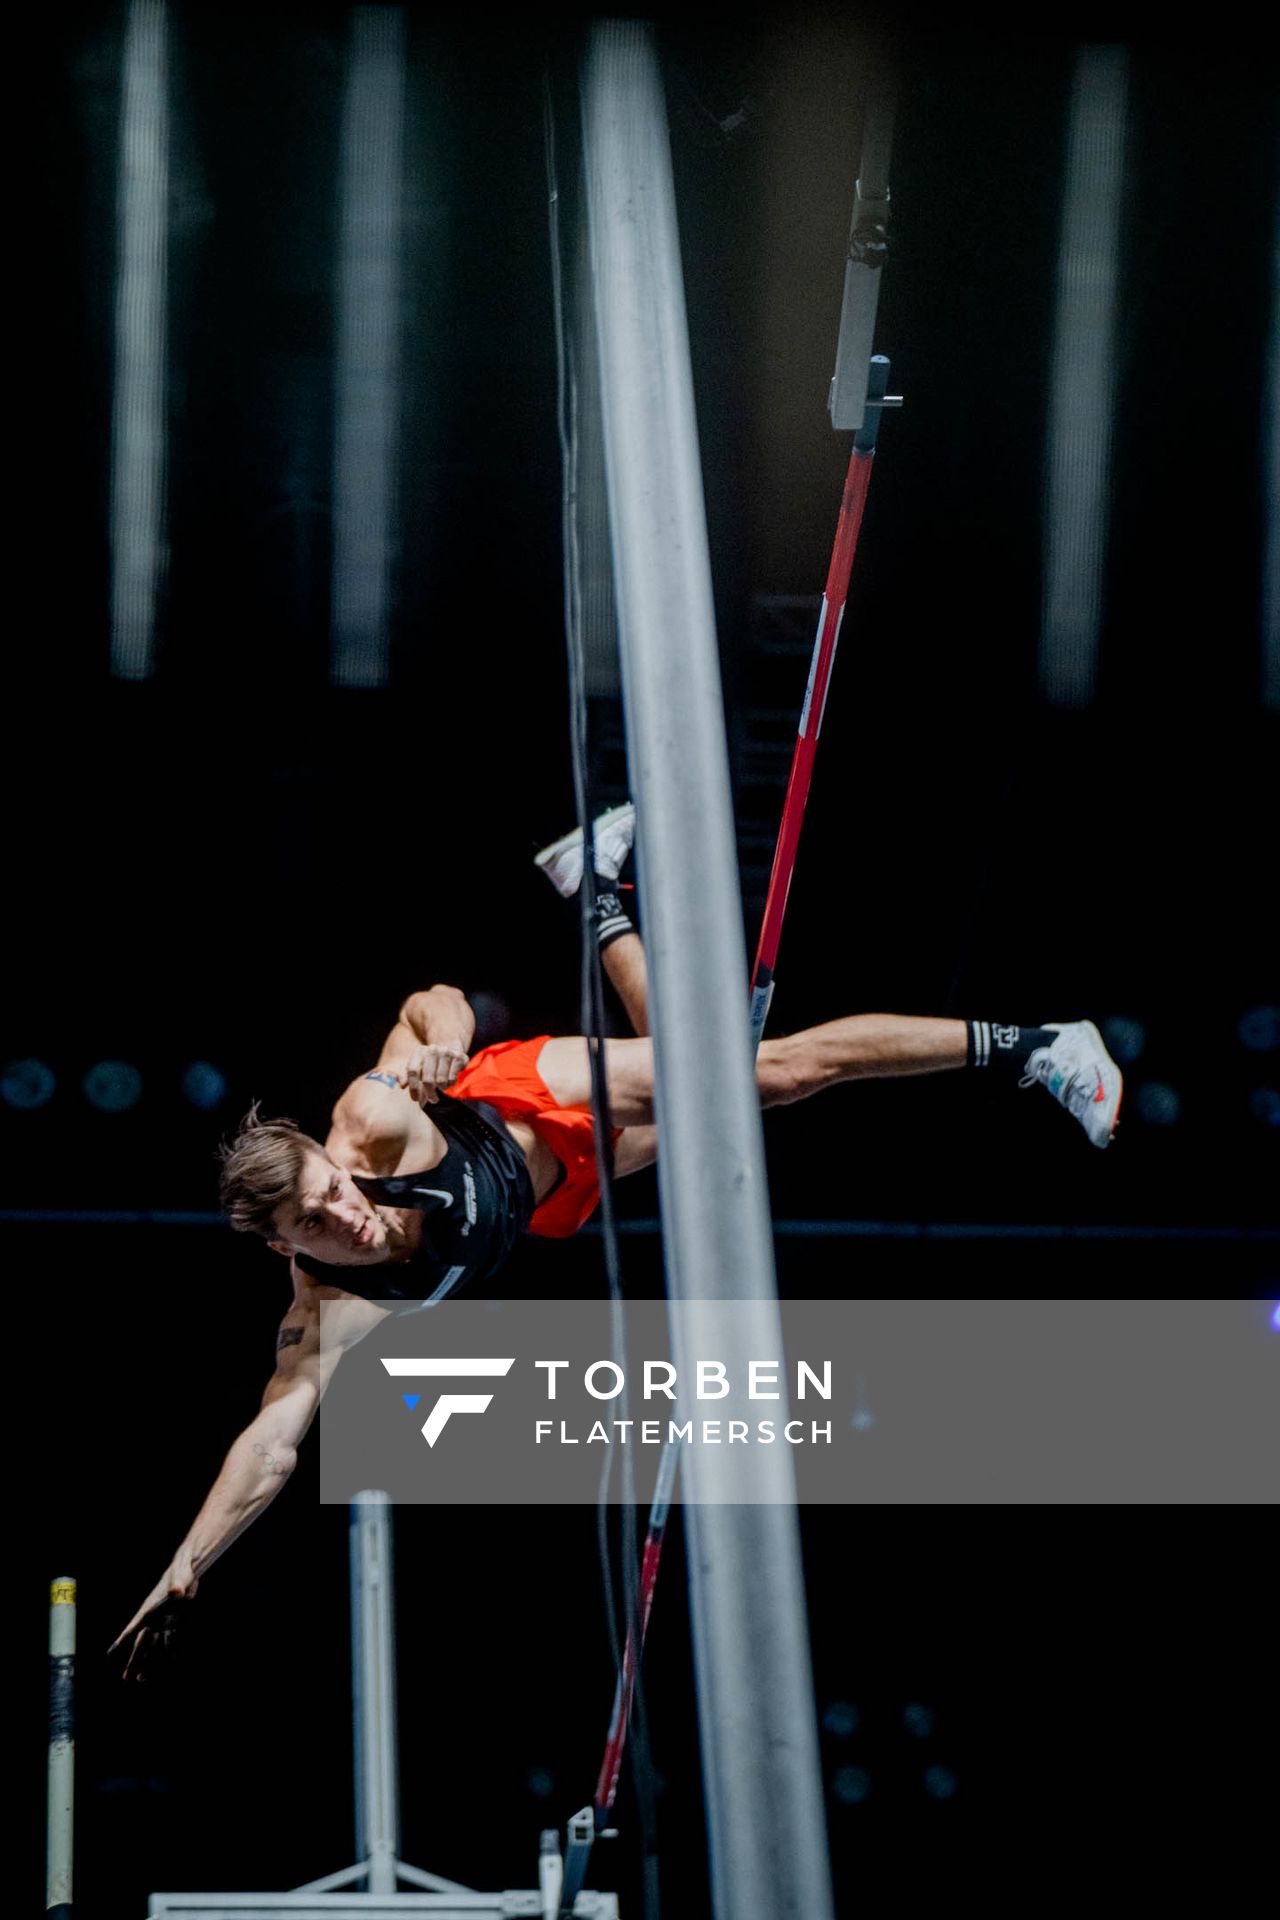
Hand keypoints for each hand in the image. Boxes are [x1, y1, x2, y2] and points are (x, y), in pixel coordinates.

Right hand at [109, 1565, 198, 1682]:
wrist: (188, 1566)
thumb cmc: (181, 1570)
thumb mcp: (180, 1578)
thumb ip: (177, 1586)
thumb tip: (176, 1592)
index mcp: (150, 1608)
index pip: (133, 1627)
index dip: (122, 1641)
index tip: (110, 1653)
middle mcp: (154, 1616)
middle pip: (141, 1642)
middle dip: (134, 1660)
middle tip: (125, 1679)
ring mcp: (163, 1619)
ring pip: (153, 1645)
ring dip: (148, 1661)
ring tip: (141, 1679)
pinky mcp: (174, 1619)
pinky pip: (169, 1639)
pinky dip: (168, 1651)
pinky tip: (170, 1663)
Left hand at [399, 1042, 468, 1106]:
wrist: (450, 1046)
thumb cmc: (430, 1062)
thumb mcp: (417, 1066)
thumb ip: (407, 1076)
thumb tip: (401, 1085)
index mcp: (419, 1051)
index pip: (412, 1071)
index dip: (413, 1087)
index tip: (415, 1099)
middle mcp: (432, 1050)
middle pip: (428, 1079)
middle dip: (429, 1094)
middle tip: (431, 1100)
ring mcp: (447, 1052)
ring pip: (441, 1081)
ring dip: (441, 1089)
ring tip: (441, 1088)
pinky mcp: (459, 1057)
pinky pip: (452, 1078)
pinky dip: (450, 1084)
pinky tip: (448, 1081)